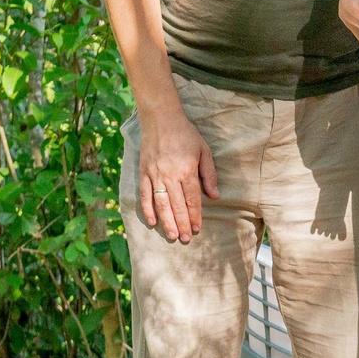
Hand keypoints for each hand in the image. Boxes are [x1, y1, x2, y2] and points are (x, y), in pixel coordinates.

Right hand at [134, 107, 218, 242]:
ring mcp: (155, 174)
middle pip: (177, 204)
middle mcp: (170, 174)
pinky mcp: (143, 172)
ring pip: (161, 203)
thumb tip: (214, 196)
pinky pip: (145, 194)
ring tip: (173, 235)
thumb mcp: (203, 151)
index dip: (195, 215)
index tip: (197, 229)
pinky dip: (148, 209)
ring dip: (167, 221)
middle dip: (182, 223)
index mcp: (187, 170)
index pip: (192, 198)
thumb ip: (208, 174)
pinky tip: (152, 221)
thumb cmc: (186, 134)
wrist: (161, 119)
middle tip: (186, 238)